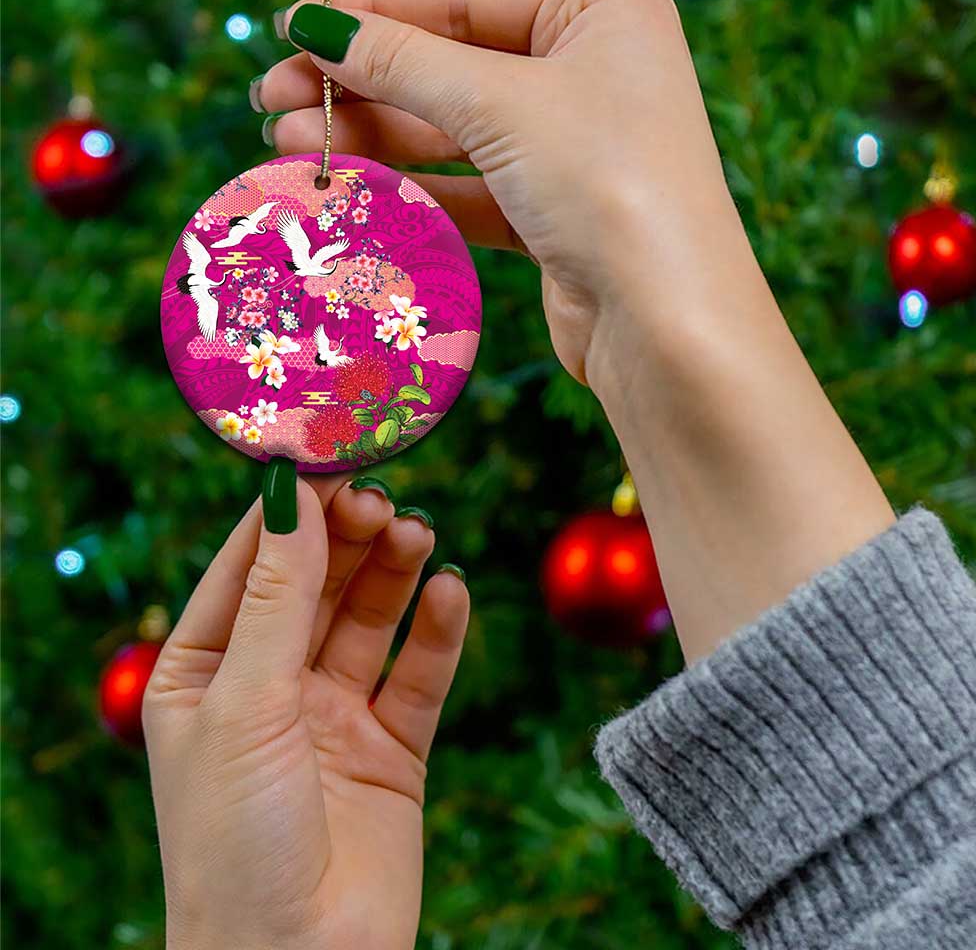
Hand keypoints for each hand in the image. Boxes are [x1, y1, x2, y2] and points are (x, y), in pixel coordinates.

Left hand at [144, 470, 468, 949]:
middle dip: (348, 537)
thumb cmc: (235, 842)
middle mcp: (269, 686)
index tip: (330, 453)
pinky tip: (450, 592)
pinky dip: (438, 631)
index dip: (289, 511)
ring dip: (394, 572)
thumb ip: (277, 597)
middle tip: (383, 498)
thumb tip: (291, 493)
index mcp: (205, 672)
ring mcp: (333, 715)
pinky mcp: (392, 748)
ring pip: (370, 619)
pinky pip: (419, 674)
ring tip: (418, 534)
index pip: (249, 566)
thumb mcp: (245, 703)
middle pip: (316, 584)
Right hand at [257, 0, 892, 660]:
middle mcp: (591, 75)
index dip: (373, 12)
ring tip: (290, 144)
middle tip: (272, 100)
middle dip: (361, 84)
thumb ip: (403, 62)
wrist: (666, 324)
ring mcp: (574, 150)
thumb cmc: (607, 184)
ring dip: (375, 137)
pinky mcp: (555, 216)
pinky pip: (470, 188)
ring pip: (455, 132)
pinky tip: (351, 187)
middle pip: (452, 66)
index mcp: (599, 15)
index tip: (293, 30)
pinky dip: (414, 188)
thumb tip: (315, 27)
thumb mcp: (500, 104)